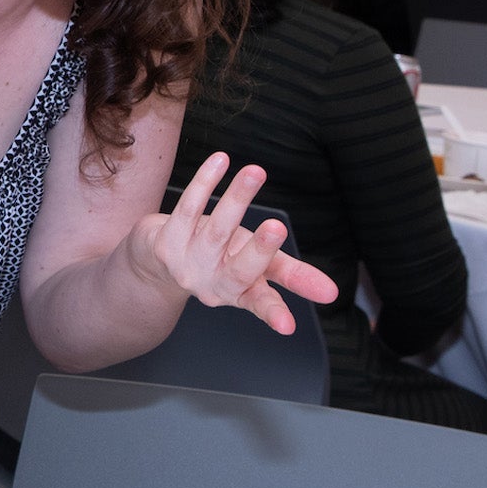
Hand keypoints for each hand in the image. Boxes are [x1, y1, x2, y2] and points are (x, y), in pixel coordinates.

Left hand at [122, 152, 338, 330]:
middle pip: (238, 269)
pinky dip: (205, 183)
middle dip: (258, 249)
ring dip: (236, 199)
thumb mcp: (256, 270)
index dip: (274, 313)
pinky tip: (221, 162)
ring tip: (256, 172)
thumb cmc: (218, 261)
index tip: (288, 326)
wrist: (155, 263)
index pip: (260, 303)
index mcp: (238, 292)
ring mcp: (187, 263)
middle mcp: (212, 282)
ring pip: (216, 230)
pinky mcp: (165, 240)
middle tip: (277, 228)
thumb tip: (331, 292)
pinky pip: (187, 207)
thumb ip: (293, 278)